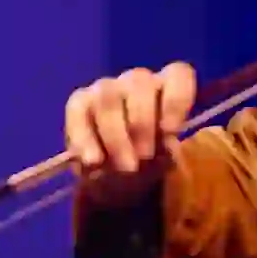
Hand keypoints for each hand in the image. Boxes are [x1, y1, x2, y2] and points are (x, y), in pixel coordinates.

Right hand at [64, 62, 196, 207]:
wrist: (115, 183)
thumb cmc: (149, 164)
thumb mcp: (164, 162)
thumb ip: (168, 151)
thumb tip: (165, 144)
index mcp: (167, 90)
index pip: (178, 74)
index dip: (175, 99)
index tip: (170, 131)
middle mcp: (137, 82)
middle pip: (140, 82)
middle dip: (141, 123)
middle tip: (143, 157)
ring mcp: (106, 88)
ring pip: (108, 97)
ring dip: (115, 134)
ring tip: (122, 167)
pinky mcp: (79, 102)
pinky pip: (78, 110)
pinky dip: (85, 137)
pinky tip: (93, 161)